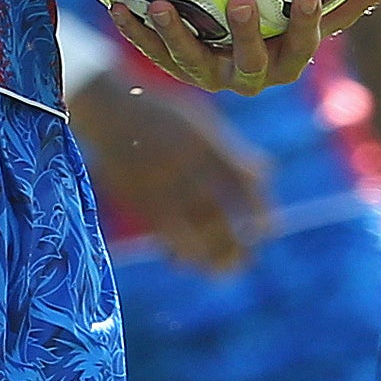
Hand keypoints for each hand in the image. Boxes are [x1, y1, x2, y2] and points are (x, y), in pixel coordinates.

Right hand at [65, 76, 270, 273]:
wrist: (111, 110)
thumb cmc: (164, 114)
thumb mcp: (203, 120)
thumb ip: (233, 150)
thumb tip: (269, 175)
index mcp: (206, 145)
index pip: (242, 182)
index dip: (258, 209)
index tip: (268, 229)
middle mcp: (185, 168)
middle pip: (217, 218)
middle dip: (236, 245)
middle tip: (249, 260)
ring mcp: (161, 187)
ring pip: (190, 235)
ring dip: (211, 258)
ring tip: (226, 269)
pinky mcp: (139, 202)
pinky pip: (164, 237)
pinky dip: (179, 254)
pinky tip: (188, 262)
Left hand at [107, 0, 380, 96]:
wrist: (229, 54)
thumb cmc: (286, 19)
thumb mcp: (316, 7)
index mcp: (289, 57)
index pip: (305, 44)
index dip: (309, 24)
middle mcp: (252, 74)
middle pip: (251, 62)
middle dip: (244, 34)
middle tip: (237, 1)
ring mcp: (211, 74)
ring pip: (192, 63)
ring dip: (177, 35)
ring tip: (164, 5)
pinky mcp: (177, 68)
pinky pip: (152, 53)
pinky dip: (136, 31)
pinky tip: (117, 5)